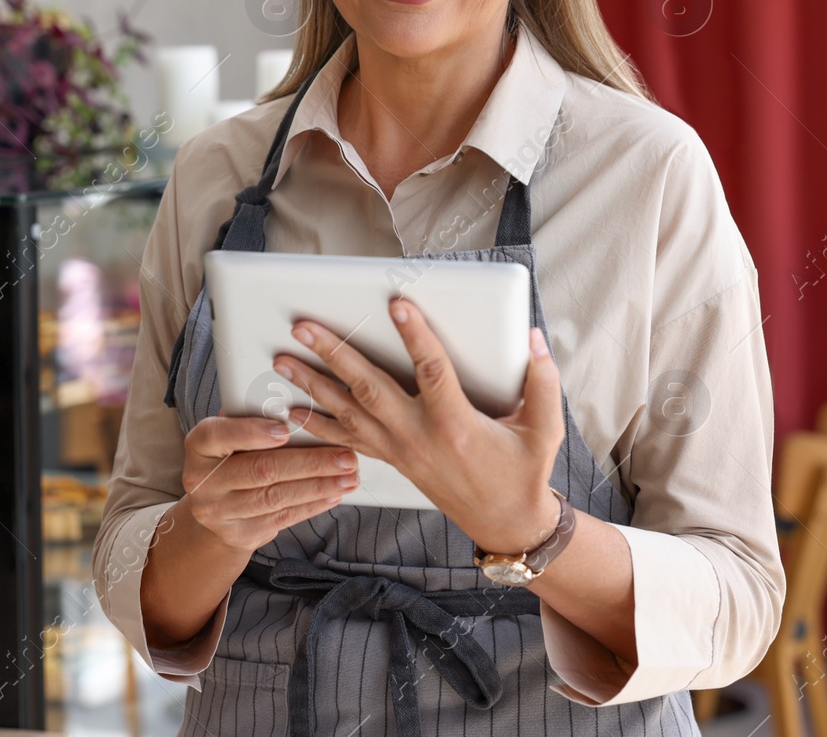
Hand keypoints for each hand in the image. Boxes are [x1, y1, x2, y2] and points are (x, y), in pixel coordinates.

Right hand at [179, 414, 358, 553]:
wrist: (213, 510)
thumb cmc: (229, 458)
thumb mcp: (230, 434)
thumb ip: (251, 418)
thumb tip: (292, 404)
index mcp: (198, 446)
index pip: (218, 435)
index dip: (251, 432)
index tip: (285, 429)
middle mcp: (201, 481)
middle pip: (259, 470)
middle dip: (309, 462)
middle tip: (345, 455)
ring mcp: (219, 512)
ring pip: (276, 497)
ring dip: (319, 486)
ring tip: (349, 476)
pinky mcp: (239, 534)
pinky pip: (282, 518)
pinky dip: (313, 505)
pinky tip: (334, 494)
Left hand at [273, 297, 562, 555]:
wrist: (504, 521)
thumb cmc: (523, 472)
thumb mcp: (544, 429)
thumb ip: (541, 381)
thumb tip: (532, 337)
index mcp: (456, 423)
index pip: (432, 370)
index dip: (415, 336)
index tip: (396, 305)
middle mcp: (418, 436)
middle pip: (368, 388)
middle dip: (334, 354)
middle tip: (304, 327)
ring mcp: (399, 449)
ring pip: (347, 413)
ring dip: (311, 385)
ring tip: (282, 359)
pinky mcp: (390, 458)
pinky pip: (345, 440)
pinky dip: (316, 424)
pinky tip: (290, 409)